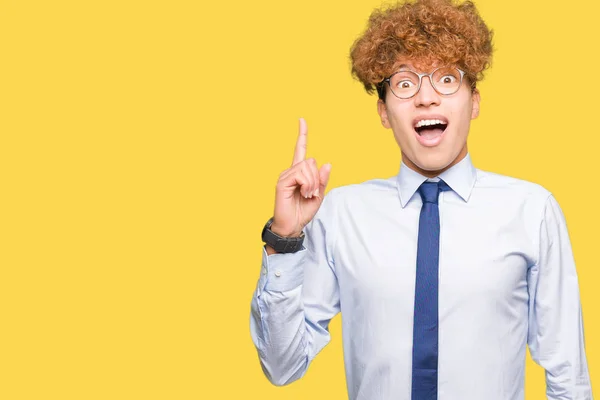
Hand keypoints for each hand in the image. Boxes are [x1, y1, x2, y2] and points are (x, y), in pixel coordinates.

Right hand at [271, 118, 331, 238]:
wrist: (292, 226)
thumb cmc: (303, 211)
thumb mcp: (319, 195)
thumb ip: (322, 180)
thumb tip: (327, 163)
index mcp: (298, 173)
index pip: (300, 150)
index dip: (302, 135)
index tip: (301, 120)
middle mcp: (290, 171)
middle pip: (310, 161)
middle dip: (317, 177)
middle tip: (313, 192)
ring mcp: (285, 176)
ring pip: (307, 167)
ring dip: (313, 183)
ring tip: (308, 195)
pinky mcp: (282, 183)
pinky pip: (301, 175)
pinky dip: (307, 185)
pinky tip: (304, 193)